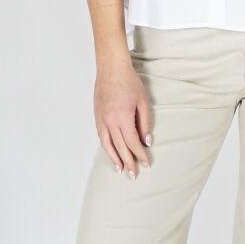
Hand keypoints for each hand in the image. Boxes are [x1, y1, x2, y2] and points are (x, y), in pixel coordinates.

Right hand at [94, 61, 152, 178]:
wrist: (111, 69)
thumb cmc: (130, 82)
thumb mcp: (143, 101)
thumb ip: (145, 122)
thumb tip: (147, 141)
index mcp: (123, 118)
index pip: (132, 143)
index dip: (140, 154)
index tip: (146, 163)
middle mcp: (110, 122)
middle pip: (120, 147)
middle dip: (128, 162)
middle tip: (134, 175)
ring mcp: (101, 120)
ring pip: (107, 145)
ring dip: (114, 158)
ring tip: (120, 170)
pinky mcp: (97, 116)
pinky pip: (101, 136)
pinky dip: (106, 147)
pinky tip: (110, 152)